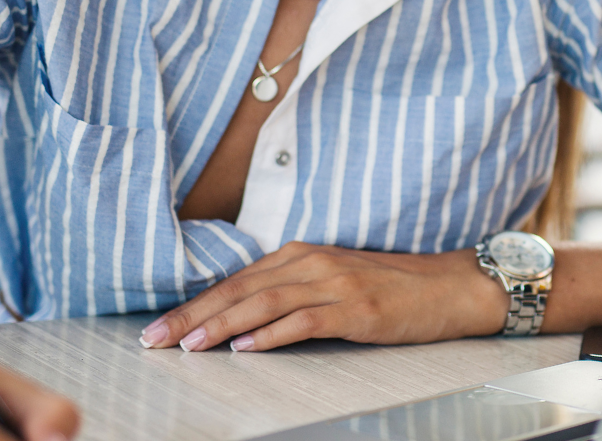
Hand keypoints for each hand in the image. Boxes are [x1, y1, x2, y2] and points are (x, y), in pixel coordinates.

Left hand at [138, 242, 507, 351]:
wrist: (447, 287)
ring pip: (266, 302)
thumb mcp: (333, 280)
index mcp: (302, 253)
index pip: (236, 280)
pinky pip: (305, 320)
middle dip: (192, 315)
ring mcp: (336, 283)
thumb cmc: (390, 287)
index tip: (158, 327)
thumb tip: (239, 318)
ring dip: (222, 324)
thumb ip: (291, 289)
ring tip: (188, 345)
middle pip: (241, 289)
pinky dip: (271, 335)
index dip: (194, 303)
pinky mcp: (357, 308)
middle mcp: (313, 262)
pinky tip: (246, 348)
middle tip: (154, 339)